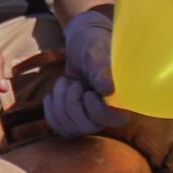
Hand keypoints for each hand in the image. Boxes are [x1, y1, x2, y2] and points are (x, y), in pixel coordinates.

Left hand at [46, 9, 128, 137]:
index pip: (109, 118)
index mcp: (122, 99)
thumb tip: (109, 90)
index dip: (94, 107)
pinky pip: (60, 128)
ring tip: (65, 83)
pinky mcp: (75, 119)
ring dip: (59, 102)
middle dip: (71, 102)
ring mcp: (91, 118)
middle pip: (85, 126)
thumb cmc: (93, 45)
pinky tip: (52, 96)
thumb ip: (101, 70)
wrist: (83, 44)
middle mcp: (109, 113)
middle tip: (73, 83)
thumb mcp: (95, 54)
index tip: (87, 90)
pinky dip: (51, 112)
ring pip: (70, 128)